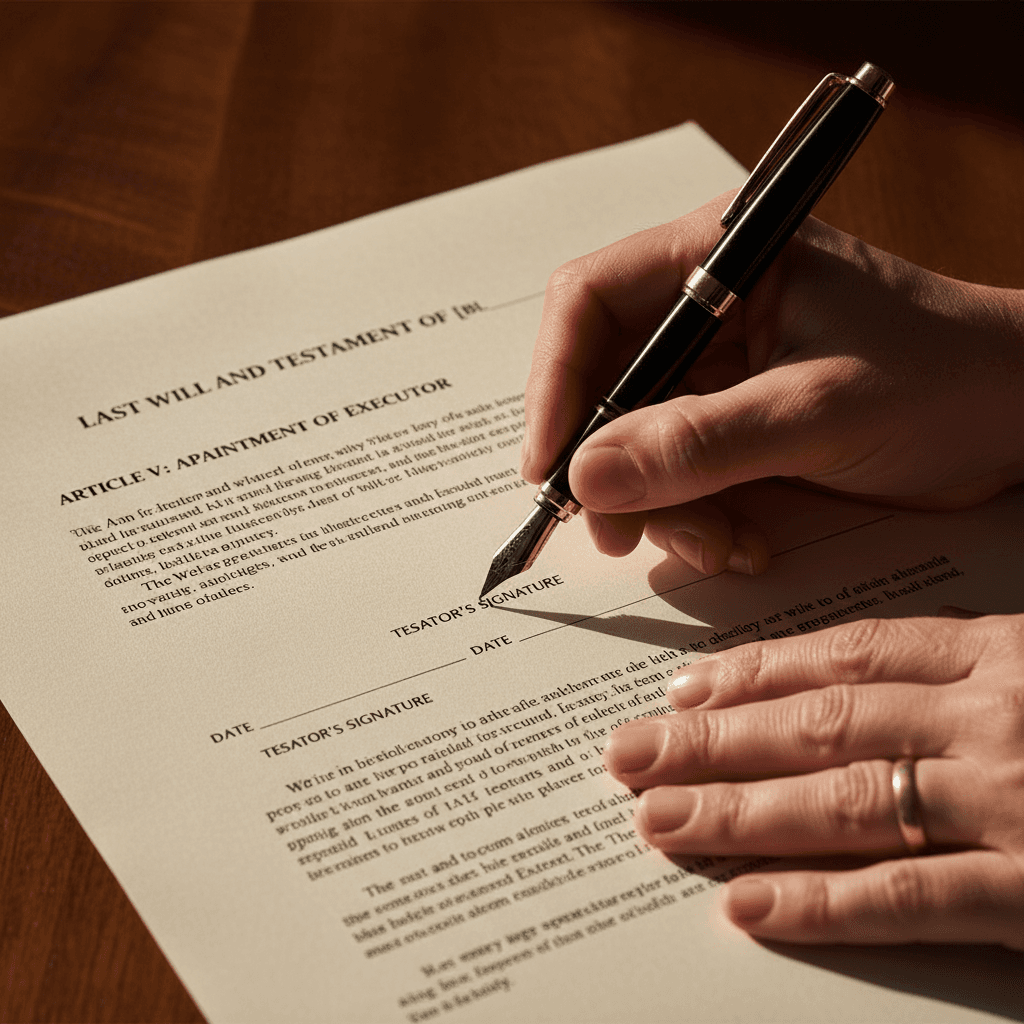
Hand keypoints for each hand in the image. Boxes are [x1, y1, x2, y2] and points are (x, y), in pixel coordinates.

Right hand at [521, 193, 1023, 574]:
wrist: (1018, 419)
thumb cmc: (947, 380)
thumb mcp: (818, 412)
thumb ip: (700, 443)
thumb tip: (586, 474)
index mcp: (722, 256)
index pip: (591, 300)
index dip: (555, 381)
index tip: (552, 464)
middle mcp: (707, 304)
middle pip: (602, 378)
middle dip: (607, 462)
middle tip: (616, 530)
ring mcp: (718, 366)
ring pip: (634, 437)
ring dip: (658, 504)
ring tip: (717, 542)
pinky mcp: (733, 417)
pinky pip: (676, 470)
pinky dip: (694, 515)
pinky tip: (741, 538)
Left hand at [603, 614, 1023, 948]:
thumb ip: (964, 667)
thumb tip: (866, 661)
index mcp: (1000, 657)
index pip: (848, 657)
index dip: (756, 673)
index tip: (684, 689)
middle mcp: (992, 722)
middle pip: (822, 723)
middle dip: (713, 740)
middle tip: (631, 752)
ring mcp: (1011, 802)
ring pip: (844, 801)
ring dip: (738, 812)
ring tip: (658, 818)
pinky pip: (911, 897)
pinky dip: (822, 901)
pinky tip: (749, 903)